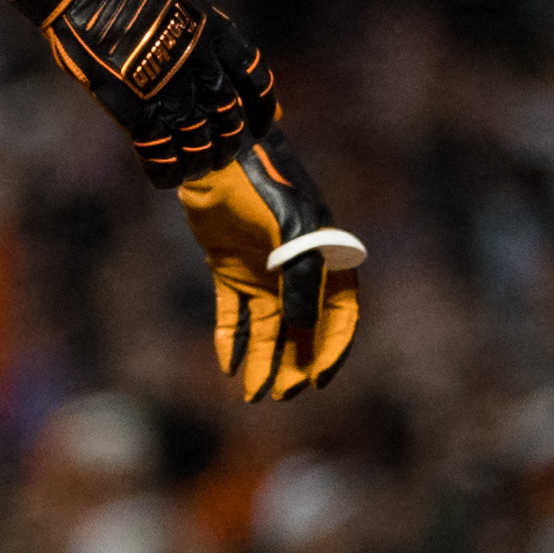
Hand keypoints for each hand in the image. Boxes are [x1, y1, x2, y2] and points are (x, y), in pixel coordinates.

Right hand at [9, 0, 273, 180]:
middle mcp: (202, 65)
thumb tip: (202, 65)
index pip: (255, 81)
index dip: (261, 109)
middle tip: (224, 155)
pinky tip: (163, 178)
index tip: (262, 126)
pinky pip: (159, 151)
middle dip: (229, 141)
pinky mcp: (136, 107)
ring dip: (199, 161)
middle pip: (228, 117)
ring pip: (197, 140)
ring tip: (196, 171)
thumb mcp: (180, 0)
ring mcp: (170, 88)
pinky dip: (163, 170)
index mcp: (217, 33)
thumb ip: (193, 35)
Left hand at [174, 137, 364, 400]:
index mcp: (324, 258)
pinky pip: (234, 314)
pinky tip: (229, 367)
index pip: (339, 314)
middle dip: (294, 364)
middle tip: (282, 394)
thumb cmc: (261, 188)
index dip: (332, 349)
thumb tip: (303, 333)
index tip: (317, 380)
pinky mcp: (229, 269)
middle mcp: (296, 269)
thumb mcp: (290, 236)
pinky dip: (232, 340)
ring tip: (255, 395)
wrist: (214, 157)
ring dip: (263, 361)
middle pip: (302, 329)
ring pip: (268, 328)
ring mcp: (263, 271)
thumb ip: (299, 284)